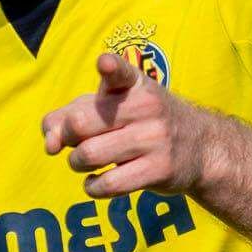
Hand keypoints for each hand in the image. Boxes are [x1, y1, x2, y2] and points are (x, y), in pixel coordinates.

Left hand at [40, 51, 221, 197]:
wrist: (200, 147)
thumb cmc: (139, 123)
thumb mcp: (110, 107)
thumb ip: (67, 117)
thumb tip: (50, 145)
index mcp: (133, 84)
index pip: (119, 73)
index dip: (110, 68)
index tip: (105, 64)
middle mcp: (146, 107)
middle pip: (80, 123)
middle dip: (68, 138)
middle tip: (79, 142)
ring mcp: (154, 138)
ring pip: (89, 155)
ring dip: (77, 163)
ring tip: (87, 162)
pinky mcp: (159, 169)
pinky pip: (108, 184)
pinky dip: (92, 187)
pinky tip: (97, 182)